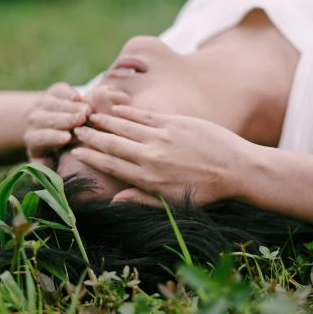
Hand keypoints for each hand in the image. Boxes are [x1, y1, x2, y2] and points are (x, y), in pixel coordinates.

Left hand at [25, 82, 91, 167]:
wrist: (50, 124)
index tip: (67, 138)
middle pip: (49, 118)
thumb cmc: (54, 148)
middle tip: (82, 119)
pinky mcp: (53, 91)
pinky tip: (79, 97)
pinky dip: (69, 93)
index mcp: (33, 139)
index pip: (40, 137)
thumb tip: (39, 180)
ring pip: (55, 103)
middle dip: (66, 118)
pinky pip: (60, 90)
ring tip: (87, 110)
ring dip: (71, 106)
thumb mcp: (48, 161)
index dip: (53, 137)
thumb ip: (46, 168)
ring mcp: (43, 103)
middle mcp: (34, 120)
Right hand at [71, 105, 252, 205]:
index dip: (91, 157)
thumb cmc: (207, 192)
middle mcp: (151, 157)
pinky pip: (144, 116)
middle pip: (112, 144)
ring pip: (125, 127)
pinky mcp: (175, 123)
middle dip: (91, 137)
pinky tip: (116, 109)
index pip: (111, 165)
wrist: (237, 169)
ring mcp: (163, 137)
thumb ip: (142, 200)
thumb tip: (114, 199)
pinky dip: (127, 113)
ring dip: (104, 121)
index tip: (76, 151)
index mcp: (149, 179)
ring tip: (89, 117)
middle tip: (75, 130)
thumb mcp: (173, 204)